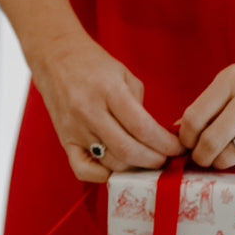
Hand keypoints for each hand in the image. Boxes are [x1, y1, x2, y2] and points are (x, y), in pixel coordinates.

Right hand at [32, 37, 183, 182]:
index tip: (178, 148)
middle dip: (154, 160)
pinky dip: (103, 176)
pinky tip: (117, 168)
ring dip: (134, 168)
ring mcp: (75, 129)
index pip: (142, 128)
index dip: (165, 143)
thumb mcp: (124, 74)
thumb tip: (156, 136)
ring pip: (110, 162)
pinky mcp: (64, 140)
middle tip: (166, 159)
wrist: (55, 57)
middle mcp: (89, 111)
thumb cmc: (94, 64)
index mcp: (108, 90)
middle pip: (128, 150)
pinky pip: (83, 170)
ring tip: (147, 162)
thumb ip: (140, 105)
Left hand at [178, 57, 234, 169]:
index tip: (187, 144)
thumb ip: (206, 108)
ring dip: (221, 162)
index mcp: (231, 79)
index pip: (195, 116)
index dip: (186, 138)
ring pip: (232, 154)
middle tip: (201, 159)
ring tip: (221, 157)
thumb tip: (176, 133)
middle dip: (201, 156)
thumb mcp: (230, 86)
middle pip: (212, 140)